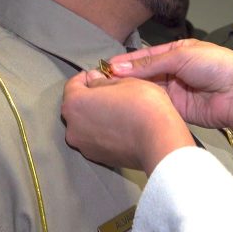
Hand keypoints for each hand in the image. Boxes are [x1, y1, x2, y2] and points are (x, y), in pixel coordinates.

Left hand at [62, 70, 194, 174]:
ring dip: (96, 116)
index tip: (98, 74)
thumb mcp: (125, 82)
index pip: (72, 85)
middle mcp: (73, 127)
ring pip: (85, 125)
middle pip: (76, 107)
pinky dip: (104, 132)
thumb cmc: (143, 106)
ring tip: (118, 111)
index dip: (86, 76)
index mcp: (75, 104)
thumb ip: (102, 81)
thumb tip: (94, 79)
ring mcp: (85, 146)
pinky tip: (121, 126)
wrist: (159, 141)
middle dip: (90, 97)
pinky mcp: (98, 158)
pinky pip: (96, 140)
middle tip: (111, 92)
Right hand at [104, 39, 232, 129]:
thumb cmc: (216, 66)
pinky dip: (141, 103)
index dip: (127, 61)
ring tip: (108, 92)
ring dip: (130, 90)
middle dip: (125, 76)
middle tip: (102, 80)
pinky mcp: (175, 109)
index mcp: (177, 52)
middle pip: (144, 73)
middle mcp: (174, 70)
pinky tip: (125, 102)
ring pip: (147, 89)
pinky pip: (154, 104)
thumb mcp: (181, 56)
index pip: (146, 55)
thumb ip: (150, 63)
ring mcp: (174, 90)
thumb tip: (120, 68)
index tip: (106, 66)